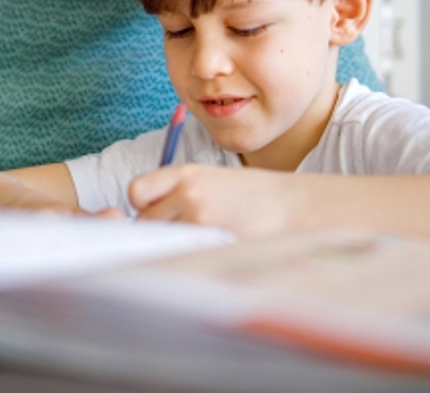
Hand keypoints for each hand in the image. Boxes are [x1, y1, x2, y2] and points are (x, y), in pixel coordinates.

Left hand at [129, 164, 299, 238]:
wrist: (292, 205)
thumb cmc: (253, 195)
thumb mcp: (211, 179)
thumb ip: (179, 191)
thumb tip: (146, 213)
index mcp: (186, 173)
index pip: (136, 190)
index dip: (143, 205)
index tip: (156, 211)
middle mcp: (188, 193)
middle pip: (145, 220)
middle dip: (157, 229)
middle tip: (182, 231)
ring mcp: (199, 220)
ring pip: (163, 240)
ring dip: (174, 244)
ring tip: (200, 240)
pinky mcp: (212, 244)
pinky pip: (182, 255)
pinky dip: (190, 257)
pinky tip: (209, 252)